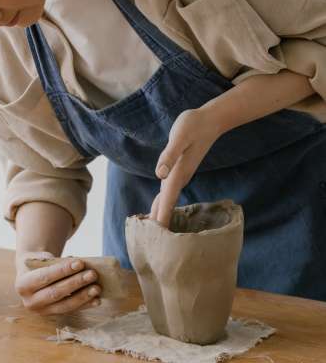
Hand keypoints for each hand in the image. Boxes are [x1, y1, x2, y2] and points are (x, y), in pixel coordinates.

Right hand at [14, 252, 100, 314]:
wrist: (31, 276)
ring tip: (97, 288)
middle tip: (92, 274)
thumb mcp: (41, 260)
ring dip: (83, 297)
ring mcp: (41, 311)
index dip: (63, 270)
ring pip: (64, 305)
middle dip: (75, 283)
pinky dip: (85, 305)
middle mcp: (29, 301)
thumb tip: (80, 265)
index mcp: (22, 284)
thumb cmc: (39, 265)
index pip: (44, 277)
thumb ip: (55, 263)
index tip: (80, 263)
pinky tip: (96, 300)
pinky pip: (71, 311)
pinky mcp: (53, 316)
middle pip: (55, 293)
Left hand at [150, 108, 221, 225]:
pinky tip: (159, 208)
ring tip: (152, 231)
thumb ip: (169, 154)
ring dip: (160, 213)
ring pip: (167, 198)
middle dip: (159, 221)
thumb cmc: (194, 125)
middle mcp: (179, 176)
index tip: (157, 236)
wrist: (211, 120)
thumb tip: (160, 173)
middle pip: (166, 203)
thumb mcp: (180, 136)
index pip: (166, 198)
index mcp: (177, 172)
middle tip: (151, 243)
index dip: (160, 216)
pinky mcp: (179, 170)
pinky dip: (163, 203)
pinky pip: (168, 191)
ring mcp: (180, 174)